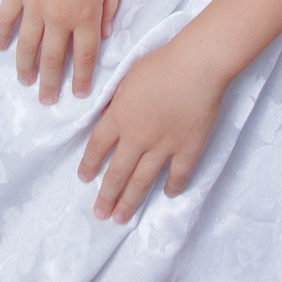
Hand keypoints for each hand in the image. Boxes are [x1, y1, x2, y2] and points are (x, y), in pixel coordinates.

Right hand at [0, 0, 124, 103]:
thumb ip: (110, 8)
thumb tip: (104, 35)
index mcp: (86, 14)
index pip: (84, 56)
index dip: (81, 78)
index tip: (77, 95)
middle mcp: (60, 16)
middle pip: (53, 58)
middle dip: (51, 83)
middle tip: (47, 100)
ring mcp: (35, 5)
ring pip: (28, 45)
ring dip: (25, 67)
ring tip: (24, 82)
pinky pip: (5, 18)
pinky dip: (0, 35)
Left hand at [79, 37, 228, 221]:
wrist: (197, 65)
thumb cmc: (163, 63)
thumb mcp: (129, 75)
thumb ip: (117, 99)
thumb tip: (107, 115)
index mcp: (119, 117)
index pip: (97, 147)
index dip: (89, 165)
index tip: (84, 179)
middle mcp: (137, 137)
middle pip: (117, 173)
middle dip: (106, 196)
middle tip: (100, 214)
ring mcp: (163, 146)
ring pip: (142, 181)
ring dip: (130, 202)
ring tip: (121, 218)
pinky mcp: (188, 148)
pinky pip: (178, 175)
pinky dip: (172, 187)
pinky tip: (166, 194)